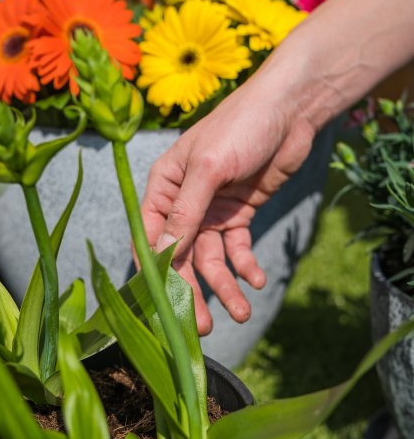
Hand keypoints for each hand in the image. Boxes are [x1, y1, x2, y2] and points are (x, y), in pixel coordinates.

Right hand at [141, 78, 315, 334]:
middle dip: (192, 292)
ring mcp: (212, 212)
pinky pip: (237, 250)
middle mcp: (183, 203)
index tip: (165, 307)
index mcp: (163, 187)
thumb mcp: (208, 168)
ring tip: (242, 313)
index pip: (150, 238)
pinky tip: (257, 281)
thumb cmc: (241, 127)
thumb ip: (185, 212)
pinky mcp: (239, 216)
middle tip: (202, 328)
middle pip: (181, 257)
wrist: (290, 111)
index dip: (156, 273)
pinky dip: (246, 267)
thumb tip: (163, 255)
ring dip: (225, 287)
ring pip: (211, 260)